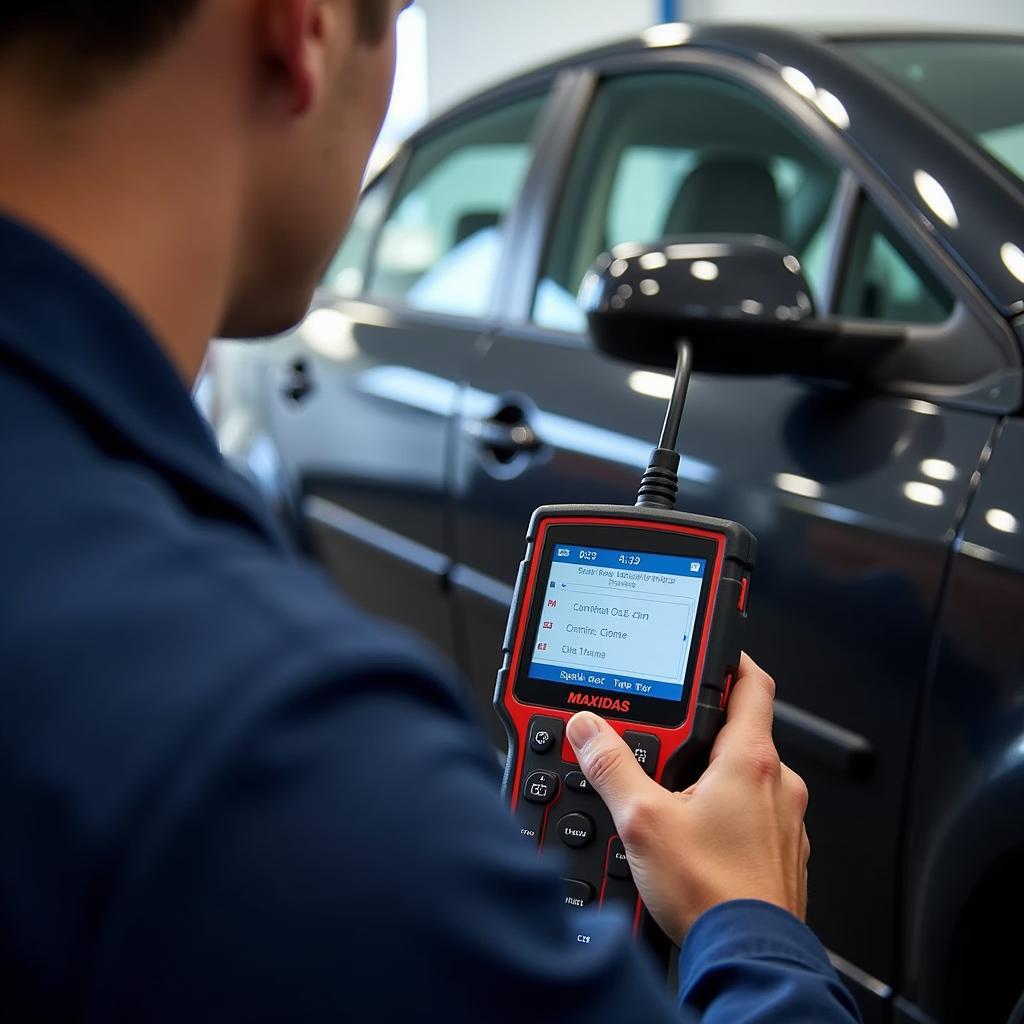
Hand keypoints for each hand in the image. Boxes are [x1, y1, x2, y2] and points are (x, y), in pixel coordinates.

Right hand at [566, 653, 809, 945]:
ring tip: (672, 798)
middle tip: (665, 743)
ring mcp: (786, 820)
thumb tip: (588, 730)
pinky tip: (696, 837)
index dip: (731, 660)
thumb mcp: (643, 820)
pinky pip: (755, 815)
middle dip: (702, 734)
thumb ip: (611, 766)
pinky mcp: (783, 852)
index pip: (753, 684)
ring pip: (748, 777)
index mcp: (750, 761)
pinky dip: (728, 814)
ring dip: (714, 778)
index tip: (713, 652)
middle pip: (743, 731)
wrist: (749, 958)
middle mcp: (778, 784)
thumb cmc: (713, 894)